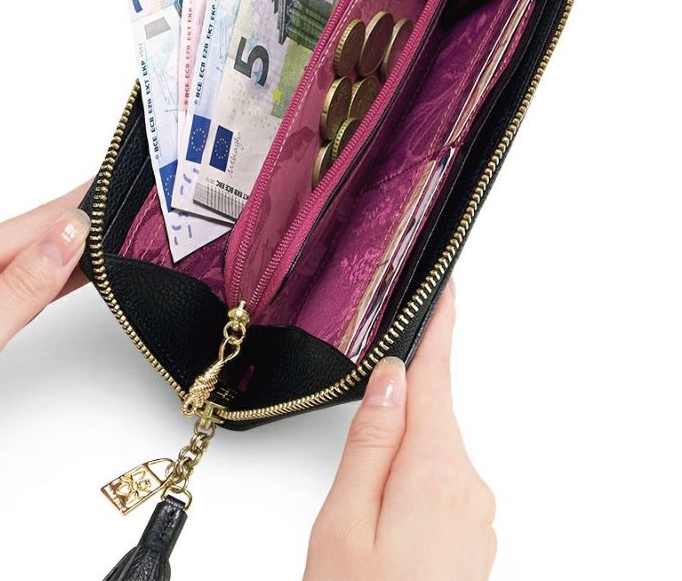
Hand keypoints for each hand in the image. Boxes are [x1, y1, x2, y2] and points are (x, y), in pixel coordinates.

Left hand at [0, 184, 91, 515]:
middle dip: (72, 219)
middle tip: (117, 200)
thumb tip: (65, 235)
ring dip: (59, 246)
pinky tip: (57, 273)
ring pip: (16, 260)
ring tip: (102, 230)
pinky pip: (3, 284)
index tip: (112, 182)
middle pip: (23, 236)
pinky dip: (38, 276)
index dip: (75, 207)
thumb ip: (18, 291)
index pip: (28, 228)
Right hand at [305, 280, 495, 580]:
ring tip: (359, 496)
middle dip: (398, 403)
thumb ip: (373, 440)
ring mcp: (475, 516)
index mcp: (436, 473)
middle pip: (430, 415)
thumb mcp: (345, 520)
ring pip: (431, 450)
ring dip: (400, 448)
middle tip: (359, 412)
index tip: (444, 286)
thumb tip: (391, 376)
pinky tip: (385, 508)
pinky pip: (439, 480)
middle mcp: (468, 488)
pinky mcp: (470, 535)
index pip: (434, 378)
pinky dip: (412, 474)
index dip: (437, 327)